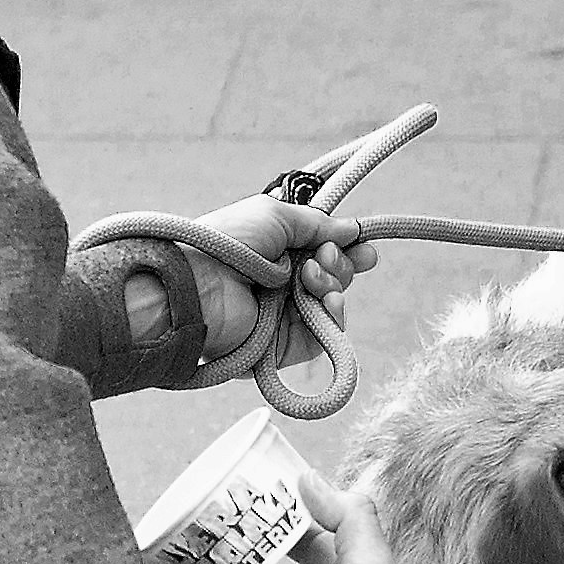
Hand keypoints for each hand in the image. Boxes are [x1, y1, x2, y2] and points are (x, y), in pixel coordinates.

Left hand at [177, 196, 375, 386]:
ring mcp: (283, 317)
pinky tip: (327, 301)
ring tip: (313, 276)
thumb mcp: (274, 215)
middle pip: (333, 278)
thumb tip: (352, 229)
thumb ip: (316, 222)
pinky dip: (334, 317)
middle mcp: (280, 284)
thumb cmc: (227, 242)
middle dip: (339, 264)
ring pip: (332, 305)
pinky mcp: (283, 347)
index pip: (322, 253)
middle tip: (324, 256)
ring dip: (334, 285)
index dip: (347, 250)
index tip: (364, 245)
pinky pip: (324, 336)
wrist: (198, 284)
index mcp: (275, 252)